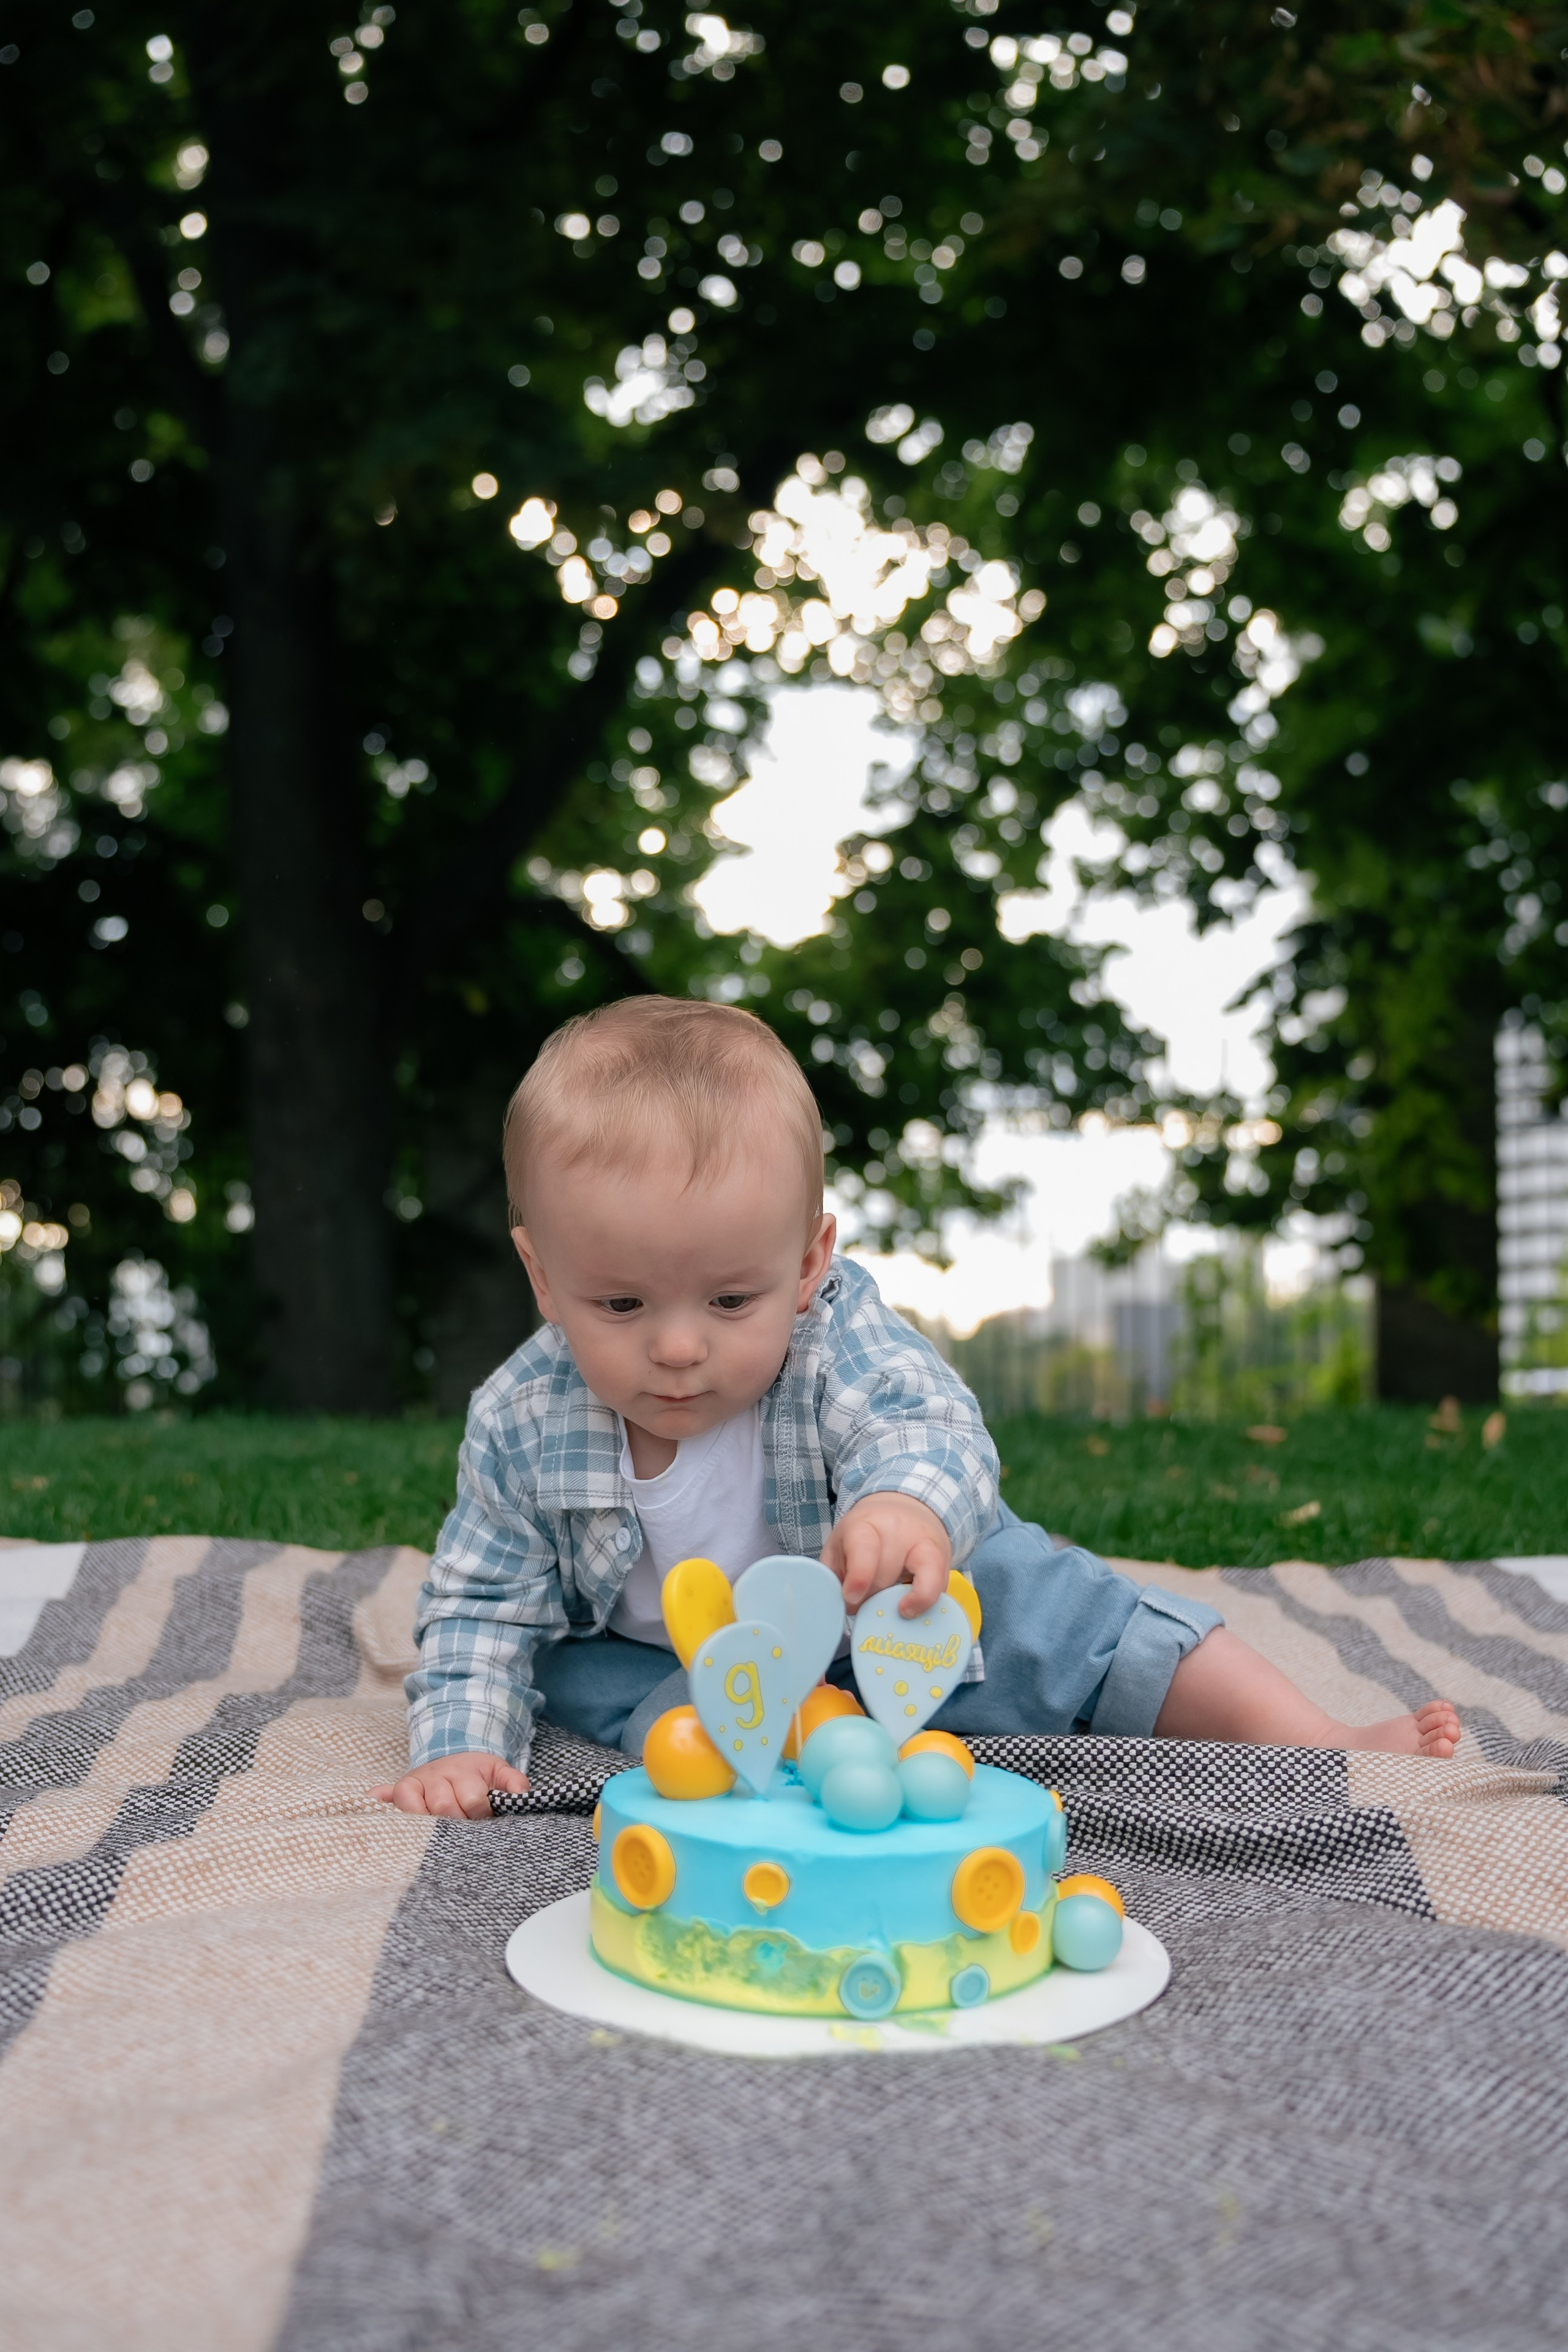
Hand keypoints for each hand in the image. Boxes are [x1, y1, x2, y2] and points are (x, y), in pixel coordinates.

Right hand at [373, 1751, 530, 1818]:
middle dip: (456, 1823)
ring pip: (419, 1809)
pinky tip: (375, 1801)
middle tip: (463, 1831)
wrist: (456, 1757)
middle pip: (445, 1807)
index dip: (480, 1813)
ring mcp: (418, 1782)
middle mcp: (438, 1775)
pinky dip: (380, 1799)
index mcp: (465, 1771)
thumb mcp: (500, 1773)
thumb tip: (521, 1797)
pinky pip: (389, 1795)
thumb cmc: (479, 1775)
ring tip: (439, 1836)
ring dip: (429, 1824)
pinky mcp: (401, 1789)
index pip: (473, 1799)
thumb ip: (514, 1784)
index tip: (483, 1819)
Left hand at [821, 1492, 950, 1619]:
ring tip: (896, 1610)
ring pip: (923, 1580)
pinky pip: (940, 1588)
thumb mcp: (839, 1546)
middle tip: (863, 1602)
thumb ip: (834, 1575)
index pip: (865, 1549)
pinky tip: (914, 1607)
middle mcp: (900, 1530)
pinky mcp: (944, 1559)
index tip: (852, 1596)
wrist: (903, 1508)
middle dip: (871, 1597)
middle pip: (888, 1574)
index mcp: (866, 1524)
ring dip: (905, 1603)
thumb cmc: (865, 1534)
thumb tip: (841, 1607)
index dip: (859, 1576)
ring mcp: (926, 1543)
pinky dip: (927, 1603)